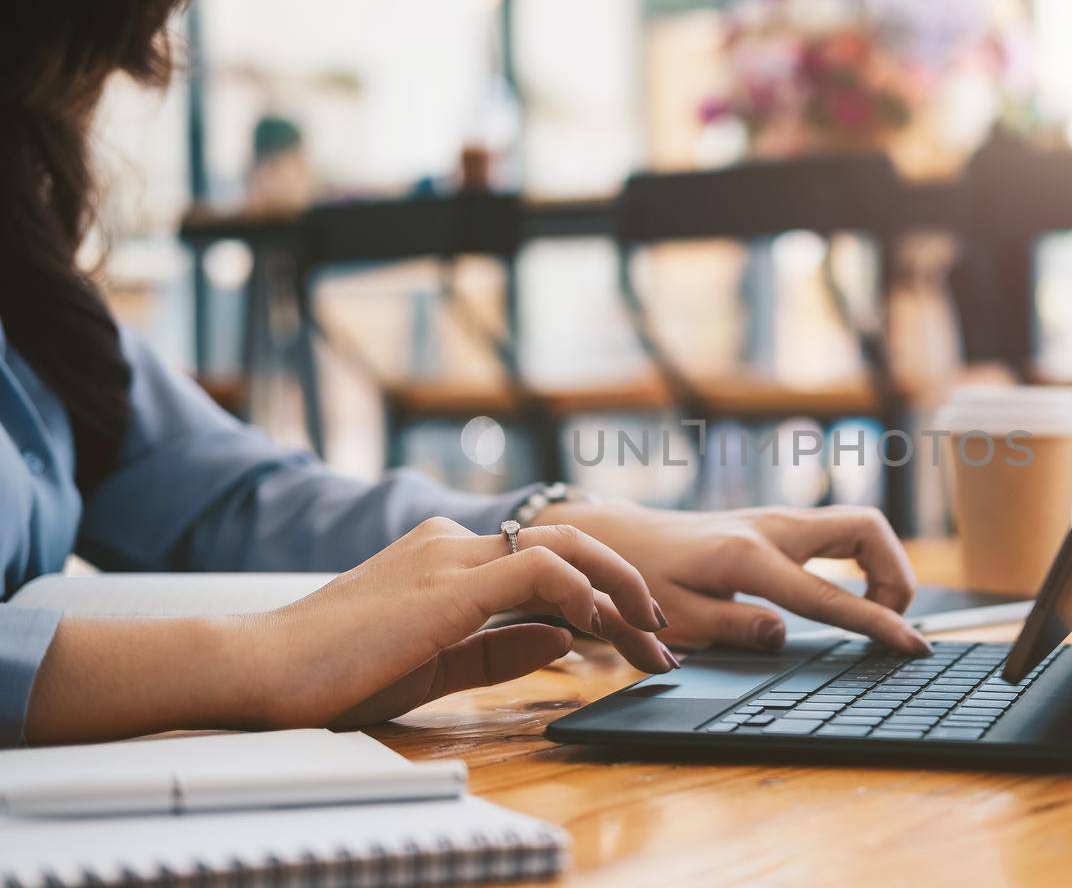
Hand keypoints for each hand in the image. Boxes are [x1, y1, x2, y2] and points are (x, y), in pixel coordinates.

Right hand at [252, 516, 677, 728]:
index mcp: (448, 557)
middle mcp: (454, 542)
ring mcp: (451, 555)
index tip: (637, 636)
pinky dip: (580, 591)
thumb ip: (498, 648)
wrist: (262, 669)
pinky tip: (601, 624)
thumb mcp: (436, 665)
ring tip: (652, 632)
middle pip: (569, 546)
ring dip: (620, 590)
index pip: (547, 563)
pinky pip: (537, 569)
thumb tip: (562, 639)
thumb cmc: (335, 672)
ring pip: (564, 550)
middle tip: (665, 634)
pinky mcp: (448, 582)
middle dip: (629, 586)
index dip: (602, 595)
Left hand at [536, 502, 929, 655]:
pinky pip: (841, 533)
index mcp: (748, 558)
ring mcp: (779, 521)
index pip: (829, 596)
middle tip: (889, 620)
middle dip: (897, 574)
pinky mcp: (780, 524)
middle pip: (866, 529)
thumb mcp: (674, 617)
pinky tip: (849, 594)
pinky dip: (863, 561)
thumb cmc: (643, 580)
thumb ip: (731, 628)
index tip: (912, 645)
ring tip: (873, 611)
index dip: (878, 623)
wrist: (621, 536)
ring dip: (884, 566)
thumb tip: (783, 636)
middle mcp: (772, 529)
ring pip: (860, 526)